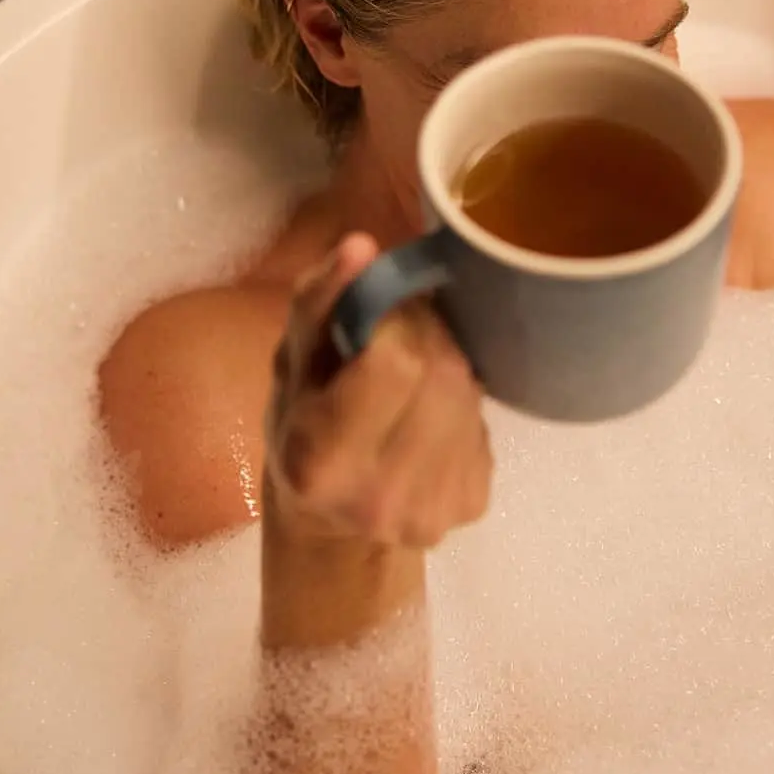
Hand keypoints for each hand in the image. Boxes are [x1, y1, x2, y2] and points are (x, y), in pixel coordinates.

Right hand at [267, 233, 492, 547]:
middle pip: (441, 373)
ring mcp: (433, 508)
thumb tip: (362, 247)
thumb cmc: (301, 430)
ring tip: (411, 379)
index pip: (394, 362)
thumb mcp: (291, 364)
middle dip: (423, 341)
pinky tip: (430, 416)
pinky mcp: (473, 503)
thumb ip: (320, 301)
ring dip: (445, 368)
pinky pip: (482, 421)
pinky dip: (460, 404)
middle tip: (394, 345)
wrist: (333, 526)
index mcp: (321, 460)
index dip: (390, 326)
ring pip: (468, 393)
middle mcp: (380, 497)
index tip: (371, 326)